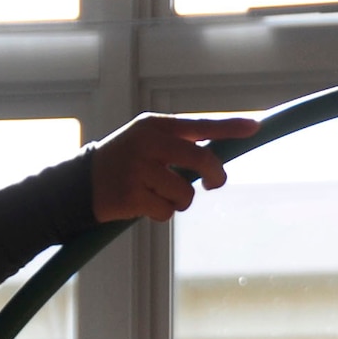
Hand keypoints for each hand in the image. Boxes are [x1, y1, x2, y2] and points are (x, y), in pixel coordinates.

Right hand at [90, 114, 261, 222]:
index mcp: (155, 125)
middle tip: (213, 184)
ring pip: (185, 193)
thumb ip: (179, 144)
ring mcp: (139, 169)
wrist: (81, 182)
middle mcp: (148, 143)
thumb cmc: (125, 162)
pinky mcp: (132, 195)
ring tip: (161, 196)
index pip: (200, 125)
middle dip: (215, 176)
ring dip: (180, 201)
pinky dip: (162, 214)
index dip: (230, 127)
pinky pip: (167, 212)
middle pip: (201, 159)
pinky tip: (144, 206)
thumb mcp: (148, 141)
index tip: (256, 127)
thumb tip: (219, 159)